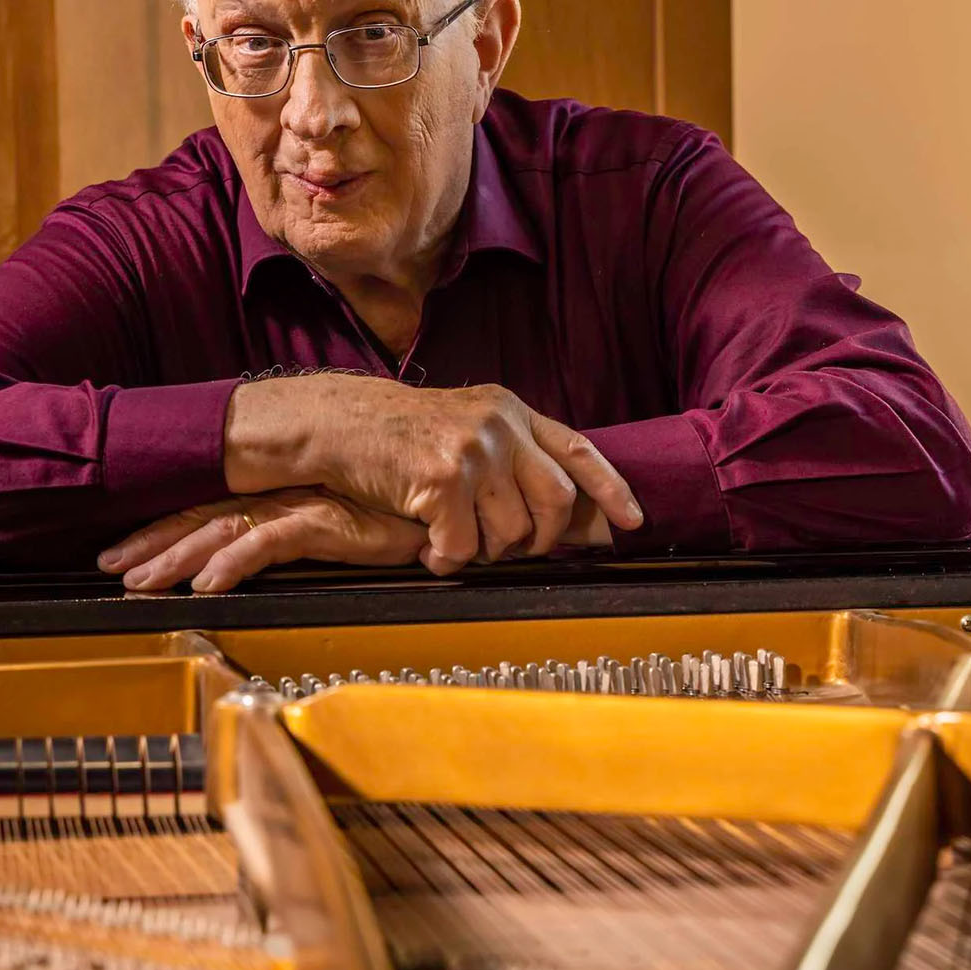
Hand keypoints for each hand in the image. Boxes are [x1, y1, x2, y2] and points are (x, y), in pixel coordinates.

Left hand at [98, 488, 428, 592]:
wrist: (445, 495)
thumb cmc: (399, 509)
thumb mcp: (340, 525)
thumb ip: (307, 533)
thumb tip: (269, 552)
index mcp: (279, 496)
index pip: (209, 511)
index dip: (165, 530)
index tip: (125, 551)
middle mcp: (281, 496)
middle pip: (202, 517)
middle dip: (152, 542)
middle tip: (108, 566)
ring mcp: (301, 505)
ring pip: (222, 529)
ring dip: (177, 556)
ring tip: (139, 580)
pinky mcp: (327, 520)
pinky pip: (269, 542)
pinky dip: (234, 562)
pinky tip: (208, 582)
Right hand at [225, 376, 641, 574]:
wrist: (338, 423)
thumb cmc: (399, 436)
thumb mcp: (466, 426)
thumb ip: (511, 456)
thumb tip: (559, 512)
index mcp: (512, 410)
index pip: (578, 450)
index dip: (610, 489)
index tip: (632, 522)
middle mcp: (501, 425)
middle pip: (554, 503)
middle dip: (539, 541)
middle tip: (509, 550)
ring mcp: (474, 450)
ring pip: (511, 532)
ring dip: (483, 551)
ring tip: (453, 539)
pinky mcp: (443, 479)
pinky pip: (465, 547)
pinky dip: (447, 559)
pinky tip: (428, 547)